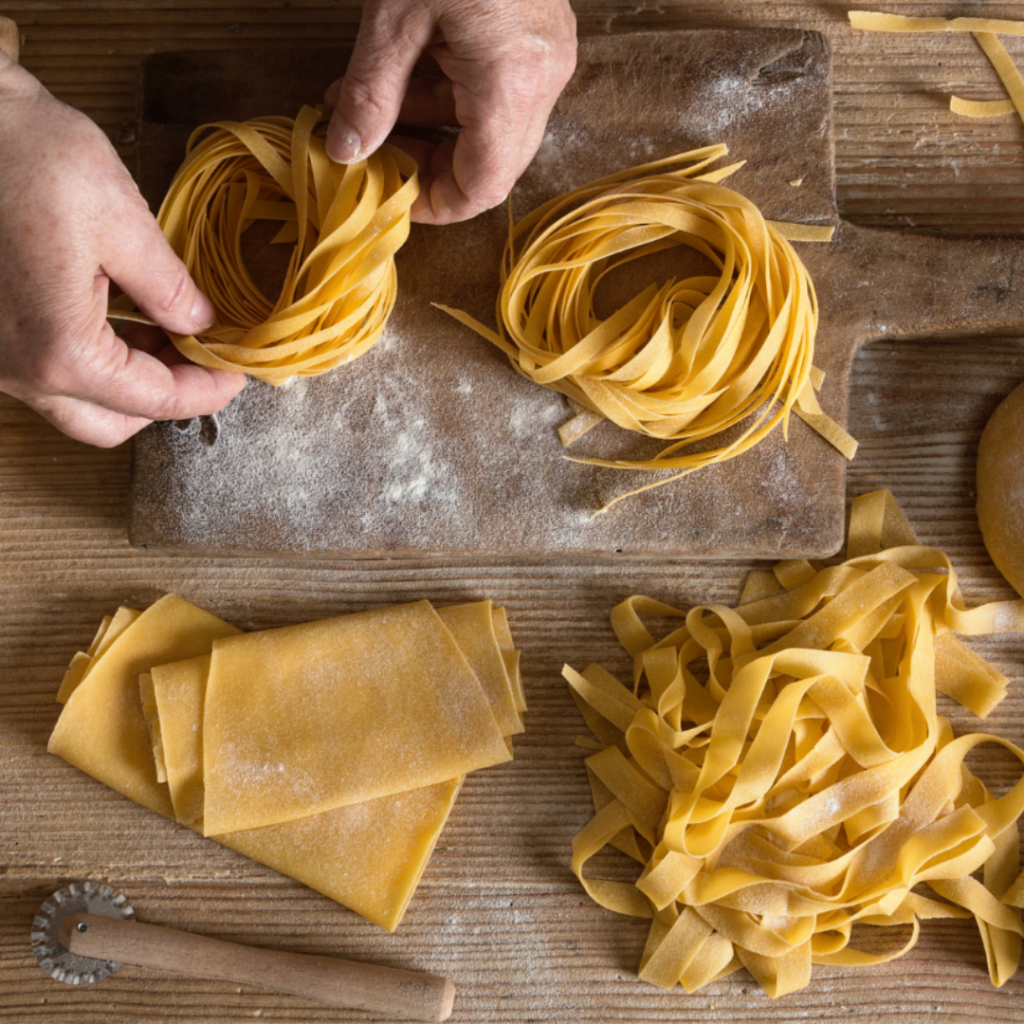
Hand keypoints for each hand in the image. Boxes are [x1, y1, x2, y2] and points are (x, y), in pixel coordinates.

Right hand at [0, 56, 245, 446]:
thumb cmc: (22, 155)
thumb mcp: (120, 219)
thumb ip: (167, 287)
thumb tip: (199, 324)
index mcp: (61, 350)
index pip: (154, 400)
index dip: (208, 390)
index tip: (238, 373)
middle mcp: (17, 370)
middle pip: (111, 422)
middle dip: (164, 398)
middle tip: (204, 358)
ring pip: (74, 403)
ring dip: (127, 382)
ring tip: (169, 334)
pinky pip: (45, 371)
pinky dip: (90, 362)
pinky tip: (121, 322)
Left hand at [324, 0, 576, 224]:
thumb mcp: (392, 14)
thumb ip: (370, 92)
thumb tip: (346, 152)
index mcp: (511, 81)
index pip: (482, 185)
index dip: (437, 205)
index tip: (391, 198)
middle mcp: (543, 76)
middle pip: (492, 163)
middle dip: (429, 165)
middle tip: (374, 155)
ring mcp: (548, 54)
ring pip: (494, 128)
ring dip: (433, 128)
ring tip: (370, 108)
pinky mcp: (539, 33)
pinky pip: (499, 91)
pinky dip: (451, 96)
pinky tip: (404, 78)